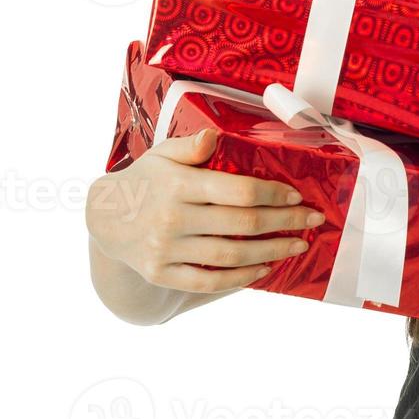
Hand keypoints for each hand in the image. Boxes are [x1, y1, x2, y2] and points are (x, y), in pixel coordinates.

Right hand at [86, 128, 324, 294]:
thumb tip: (213, 137)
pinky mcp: (162, 274)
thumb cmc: (147, 180)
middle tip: (312, 221)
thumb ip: (191, 146)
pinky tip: (264, 269)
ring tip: (296, 247)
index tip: (297, 196)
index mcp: (179, 184)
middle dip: (284, 223)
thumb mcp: (163, 154)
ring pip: (230, 256)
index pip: (238, 190)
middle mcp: (173, 218)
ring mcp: (166, 250)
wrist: (105, 218)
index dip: (273, 194)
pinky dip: (240, 278)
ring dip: (271, 252)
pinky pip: (209, 282)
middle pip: (242, 224)